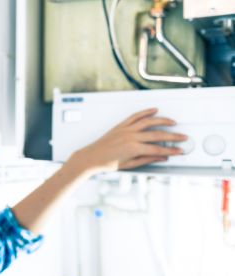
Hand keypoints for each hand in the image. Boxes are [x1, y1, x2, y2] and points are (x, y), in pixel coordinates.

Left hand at [72, 108, 186, 173]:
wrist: (92, 157)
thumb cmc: (108, 163)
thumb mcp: (130, 165)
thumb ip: (147, 159)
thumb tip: (162, 157)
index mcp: (134, 149)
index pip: (158, 149)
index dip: (171, 150)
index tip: (179, 150)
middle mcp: (131, 137)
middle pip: (157, 134)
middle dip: (173, 136)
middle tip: (183, 137)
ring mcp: (126, 129)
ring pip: (148, 121)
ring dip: (162, 120)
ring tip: (172, 122)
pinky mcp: (121, 125)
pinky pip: (135, 116)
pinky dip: (145, 112)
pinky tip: (154, 110)